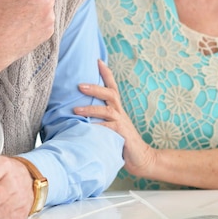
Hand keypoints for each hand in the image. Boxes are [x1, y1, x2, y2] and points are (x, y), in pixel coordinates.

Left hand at [75, 60, 154, 176]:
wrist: (142, 158)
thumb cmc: (122, 142)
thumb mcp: (111, 126)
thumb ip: (99, 118)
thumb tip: (77, 111)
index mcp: (117, 109)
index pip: (112, 86)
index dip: (106, 73)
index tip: (98, 60)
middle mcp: (120, 113)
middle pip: (110, 93)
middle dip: (95, 87)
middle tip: (79, 85)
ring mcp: (122, 123)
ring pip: (107, 110)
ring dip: (91, 109)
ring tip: (75, 110)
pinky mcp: (122, 135)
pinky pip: (108, 129)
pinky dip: (97, 128)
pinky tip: (86, 129)